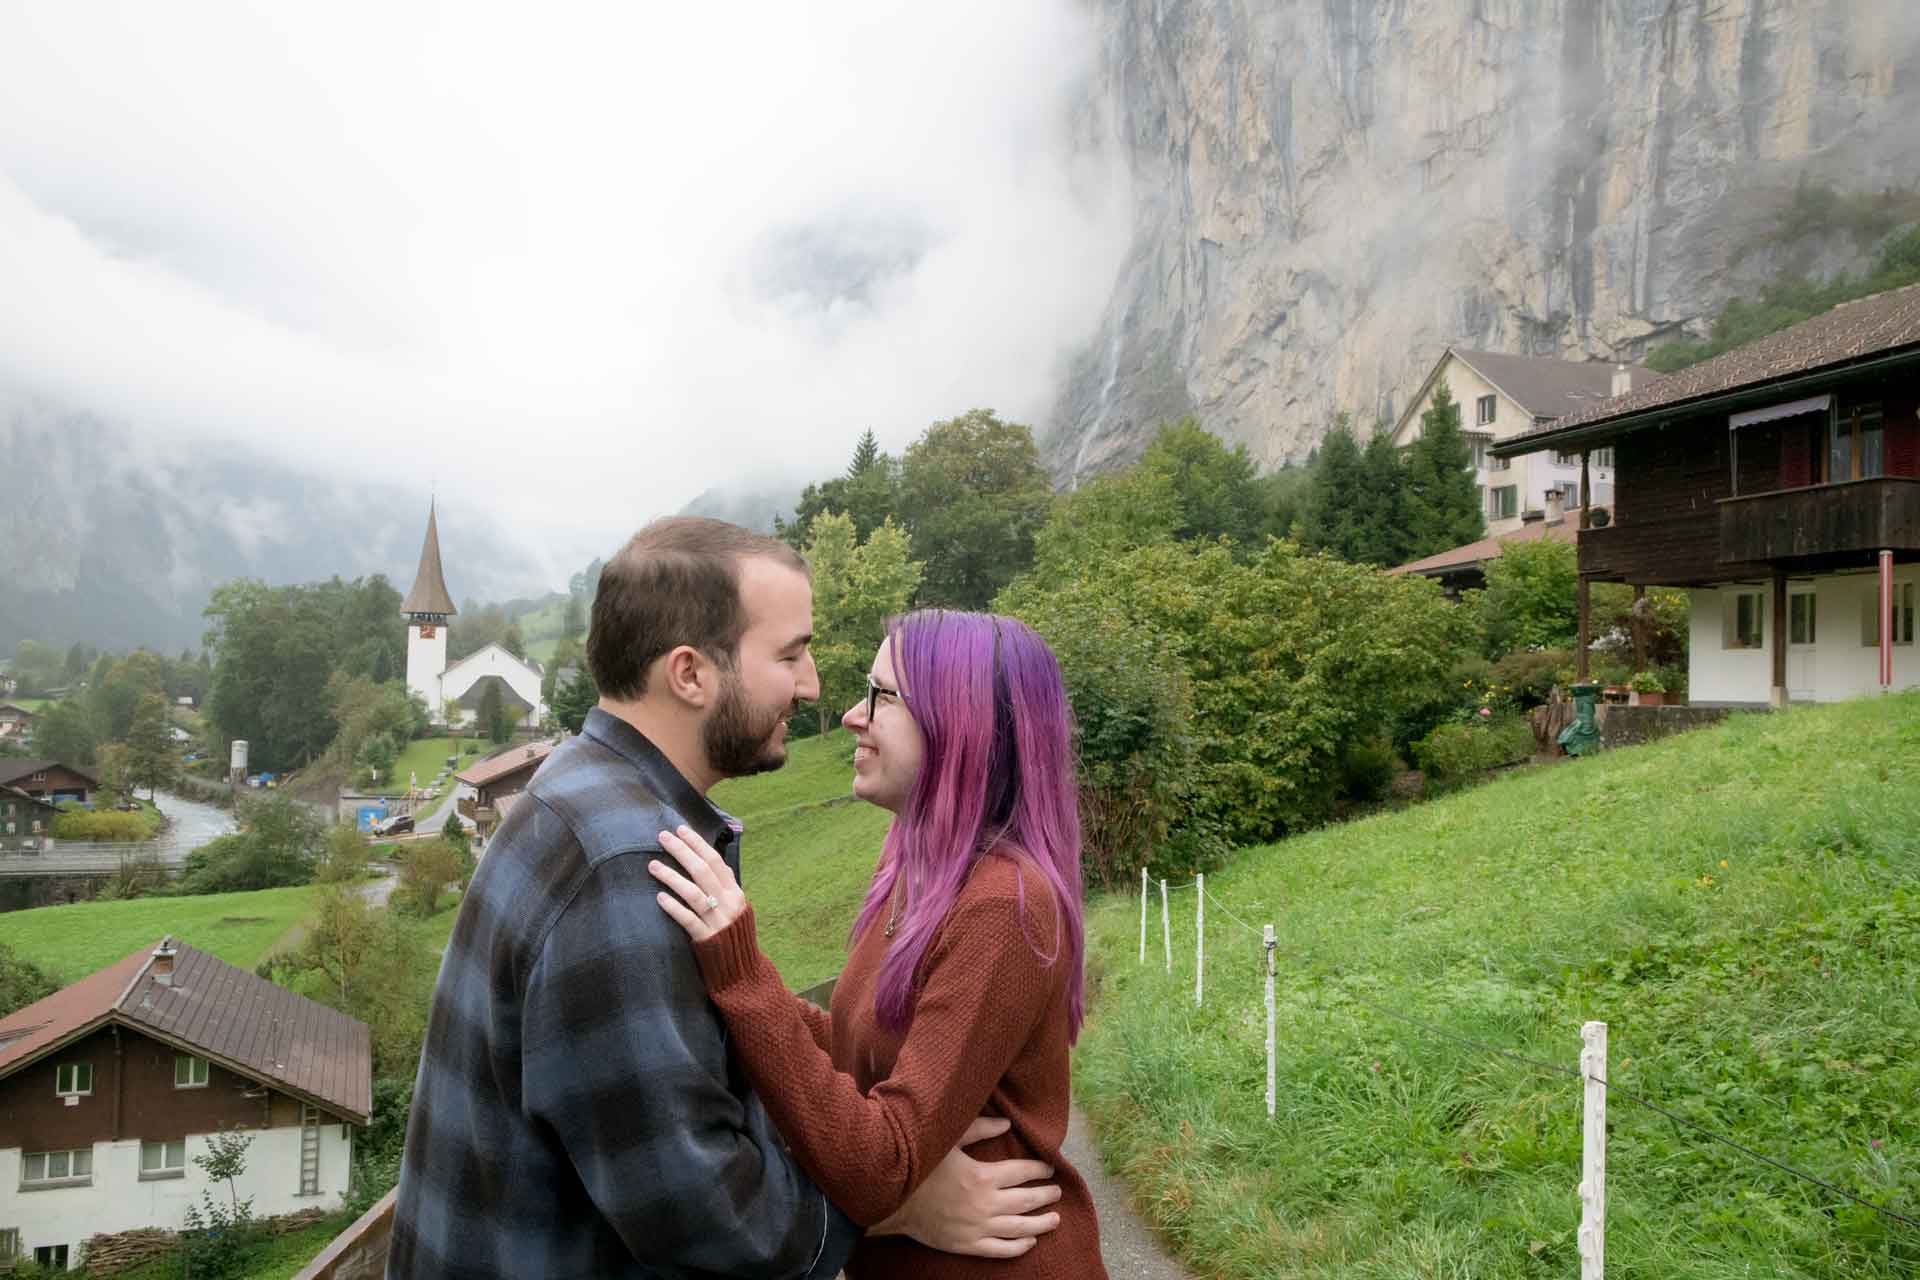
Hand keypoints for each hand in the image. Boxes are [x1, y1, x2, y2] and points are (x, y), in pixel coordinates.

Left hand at [650, 825, 747, 941]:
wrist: (742, 971)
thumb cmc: (733, 935)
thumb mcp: (736, 907)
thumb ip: (725, 886)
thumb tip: (715, 863)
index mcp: (735, 892)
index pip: (715, 861)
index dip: (697, 844)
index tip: (680, 829)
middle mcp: (728, 903)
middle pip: (703, 871)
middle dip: (681, 851)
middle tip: (662, 837)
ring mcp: (718, 921)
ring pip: (693, 893)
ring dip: (671, 876)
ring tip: (652, 865)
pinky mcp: (707, 939)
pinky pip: (689, 920)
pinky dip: (674, 908)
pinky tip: (659, 898)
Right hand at [869, 1115, 1062, 1257]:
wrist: (891, 1201)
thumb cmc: (920, 1166)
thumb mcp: (948, 1140)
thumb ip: (979, 1129)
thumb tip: (1007, 1124)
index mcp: (983, 1176)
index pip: (1022, 1172)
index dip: (1039, 1169)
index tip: (1049, 1168)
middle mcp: (986, 1204)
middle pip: (1027, 1200)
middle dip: (1046, 1195)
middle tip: (1057, 1192)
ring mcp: (978, 1228)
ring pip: (1020, 1228)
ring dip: (1041, 1223)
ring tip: (1055, 1218)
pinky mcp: (967, 1245)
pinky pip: (1000, 1250)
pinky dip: (1019, 1247)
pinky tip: (1030, 1241)